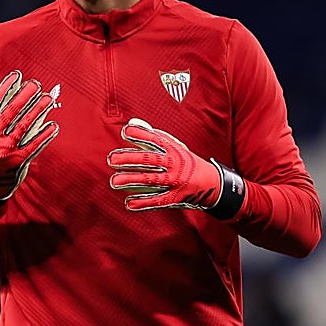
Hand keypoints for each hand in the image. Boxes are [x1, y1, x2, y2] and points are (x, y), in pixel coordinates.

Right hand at [0, 70, 58, 204]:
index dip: (6, 88)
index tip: (17, 75)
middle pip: (10, 113)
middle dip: (24, 96)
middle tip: (36, 84)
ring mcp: (6, 150)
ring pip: (23, 127)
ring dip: (37, 111)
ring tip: (48, 99)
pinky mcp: (18, 160)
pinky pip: (34, 145)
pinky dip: (44, 135)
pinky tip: (53, 125)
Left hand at [107, 118, 244, 218]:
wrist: (212, 183)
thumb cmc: (186, 162)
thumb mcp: (175, 147)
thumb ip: (153, 136)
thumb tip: (133, 123)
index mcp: (174, 150)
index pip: (156, 140)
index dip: (141, 135)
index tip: (125, 131)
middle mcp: (175, 164)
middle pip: (150, 160)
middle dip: (130, 159)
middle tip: (112, 159)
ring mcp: (175, 181)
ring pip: (151, 180)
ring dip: (131, 180)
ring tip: (114, 181)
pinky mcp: (175, 197)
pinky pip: (157, 200)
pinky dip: (142, 202)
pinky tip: (128, 202)